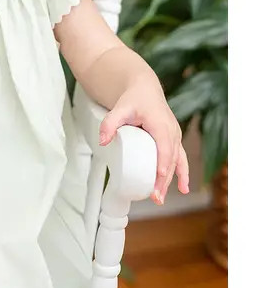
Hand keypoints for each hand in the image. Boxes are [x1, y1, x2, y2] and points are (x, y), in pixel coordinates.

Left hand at [98, 81, 189, 205]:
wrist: (144, 89)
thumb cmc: (133, 99)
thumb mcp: (119, 109)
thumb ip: (109, 123)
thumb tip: (103, 141)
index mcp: (161, 124)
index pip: (164, 147)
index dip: (163, 163)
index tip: (160, 177)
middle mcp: (172, 131)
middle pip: (171, 159)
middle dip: (164, 179)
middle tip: (155, 196)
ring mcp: (175, 136)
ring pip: (177, 162)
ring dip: (172, 181)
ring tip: (162, 197)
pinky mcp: (174, 140)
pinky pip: (181, 159)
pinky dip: (182, 174)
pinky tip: (183, 189)